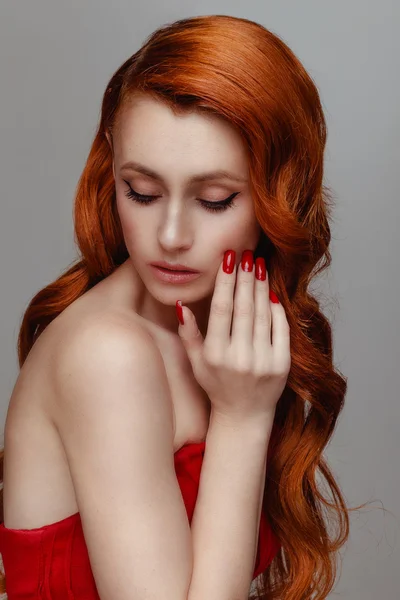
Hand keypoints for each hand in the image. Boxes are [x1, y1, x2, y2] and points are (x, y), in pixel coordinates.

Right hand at [176, 249, 290, 422]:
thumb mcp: (195, 363)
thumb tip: (181, 304)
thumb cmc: (216, 385)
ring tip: (259, 265)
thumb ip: (189, 334)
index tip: (228, 259)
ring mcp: (262, 362)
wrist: (244, 415)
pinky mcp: (282, 365)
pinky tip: (271, 291)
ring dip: (261, 286)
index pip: (221, 310)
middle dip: (245, 277)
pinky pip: (281, 328)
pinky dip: (277, 308)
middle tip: (247, 253)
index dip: (225, 282)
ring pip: (262, 314)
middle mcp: (239, 358)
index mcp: (215, 355)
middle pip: (243, 308)